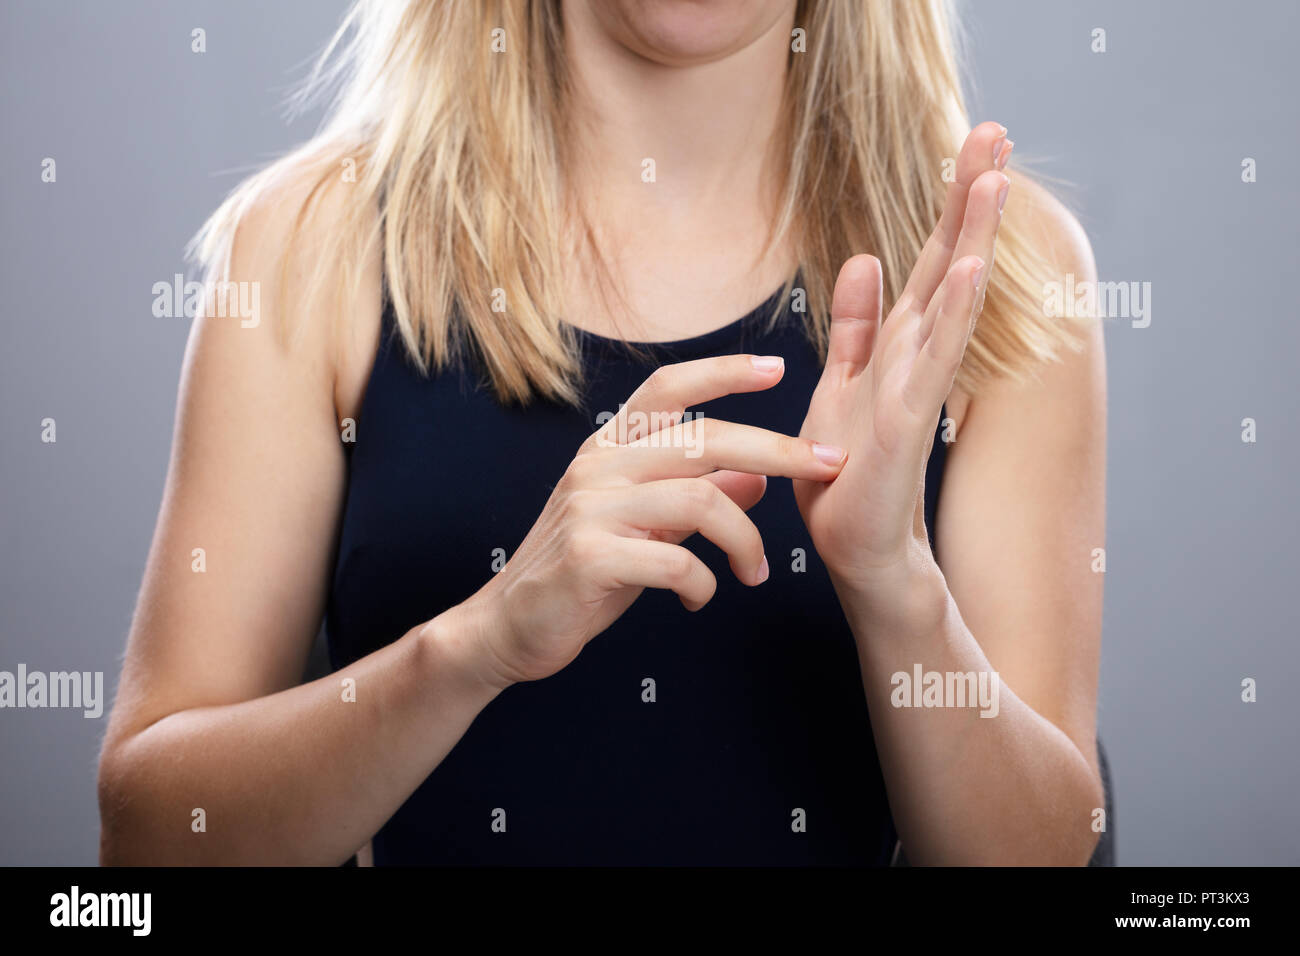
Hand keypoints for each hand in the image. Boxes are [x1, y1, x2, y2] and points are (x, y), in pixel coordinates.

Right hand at [463, 354, 847, 686]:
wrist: (509, 628)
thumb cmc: (583, 575)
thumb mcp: (645, 527)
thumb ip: (695, 496)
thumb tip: (757, 475)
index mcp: (609, 448)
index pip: (668, 388)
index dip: (723, 372)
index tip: (778, 368)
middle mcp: (599, 466)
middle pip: (704, 439)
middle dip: (778, 451)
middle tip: (827, 468)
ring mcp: (591, 508)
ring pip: (701, 500)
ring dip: (746, 541)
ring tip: (755, 573)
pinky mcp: (590, 556)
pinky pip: (677, 560)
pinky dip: (705, 583)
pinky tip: (699, 598)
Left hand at [794, 122, 1012, 604]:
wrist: (858, 550)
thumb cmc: (849, 475)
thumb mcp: (843, 384)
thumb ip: (856, 326)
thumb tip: (864, 259)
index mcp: (900, 344)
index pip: (933, 260)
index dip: (952, 202)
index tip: (975, 142)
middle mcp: (919, 357)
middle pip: (951, 263)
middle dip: (971, 198)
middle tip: (995, 128)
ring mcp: (920, 387)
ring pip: (954, 300)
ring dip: (974, 239)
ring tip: (996, 178)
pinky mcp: (910, 423)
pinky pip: (934, 360)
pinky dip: (955, 315)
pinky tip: (974, 271)